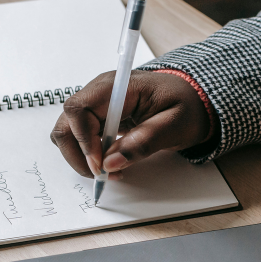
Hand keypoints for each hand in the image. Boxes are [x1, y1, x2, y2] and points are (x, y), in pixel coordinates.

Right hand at [50, 70, 212, 176]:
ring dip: (82, 158)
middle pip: (66, 123)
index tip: (100, 165)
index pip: (79, 109)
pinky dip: (89, 156)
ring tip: (109, 171)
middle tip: (102, 175)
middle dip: (78, 154)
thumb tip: (111, 162)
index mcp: (117, 87)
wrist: (194, 100)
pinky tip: (110, 164)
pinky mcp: (99, 118)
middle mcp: (100, 92)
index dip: (84, 141)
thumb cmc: (187, 106)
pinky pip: (81, 138)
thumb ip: (143, 142)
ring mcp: (97, 105)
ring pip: (68, 133)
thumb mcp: (174, 126)